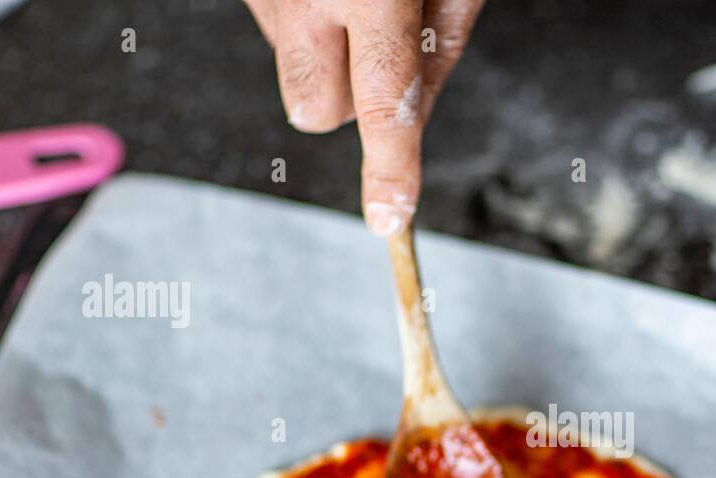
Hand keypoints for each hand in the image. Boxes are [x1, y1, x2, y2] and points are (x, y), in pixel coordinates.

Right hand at [243, 0, 484, 233]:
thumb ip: (438, 52)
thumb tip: (412, 125)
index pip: (383, 105)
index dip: (390, 169)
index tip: (389, 217)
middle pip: (312, 110)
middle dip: (346, 105)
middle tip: (382, 50)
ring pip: (292, 69)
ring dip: (325, 55)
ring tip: (360, 1)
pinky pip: (276, 30)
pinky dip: (305, 21)